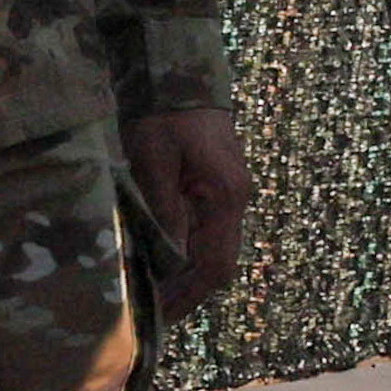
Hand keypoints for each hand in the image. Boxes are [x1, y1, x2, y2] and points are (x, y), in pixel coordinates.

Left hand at [124, 104, 251, 323]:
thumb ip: (164, 212)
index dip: (189, 296)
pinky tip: (163, 262)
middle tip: (153, 314)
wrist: (183, 76)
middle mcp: (236, 201)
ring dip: (188, 276)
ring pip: (215, 250)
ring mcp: (230, 195)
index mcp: (226, 198)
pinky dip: (188, 254)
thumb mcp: (155, 164)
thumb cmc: (166, 116)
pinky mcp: (219, 188)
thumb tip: (167, 263)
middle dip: (189, 293)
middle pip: (220, 264)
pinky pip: (208, 232)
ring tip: (153, 294)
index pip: (216, 265)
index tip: (161, 315)